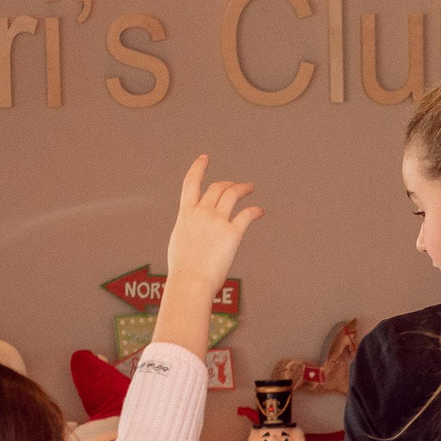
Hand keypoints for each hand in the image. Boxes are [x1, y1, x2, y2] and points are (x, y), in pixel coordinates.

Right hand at [165, 154, 264, 288]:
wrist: (190, 282)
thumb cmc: (184, 270)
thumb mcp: (180, 243)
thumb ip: (189, 230)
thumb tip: (195, 230)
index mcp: (186, 215)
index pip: (190, 183)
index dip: (198, 168)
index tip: (204, 158)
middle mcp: (201, 213)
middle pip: (217, 188)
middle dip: (228, 184)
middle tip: (237, 186)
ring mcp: (217, 222)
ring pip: (232, 194)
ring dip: (242, 188)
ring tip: (250, 188)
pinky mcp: (232, 234)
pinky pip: (247, 215)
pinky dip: (255, 211)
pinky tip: (260, 212)